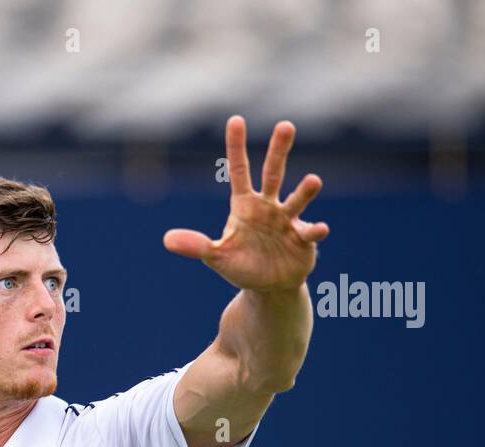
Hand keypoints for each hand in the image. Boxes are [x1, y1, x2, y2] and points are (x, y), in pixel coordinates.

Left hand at [164, 116, 328, 292]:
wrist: (268, 287)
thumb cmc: (242, 265)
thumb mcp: (216, 257)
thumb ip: (196, 246)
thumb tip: (167, 240)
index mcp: (245, 205)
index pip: (239, 171)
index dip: (236, 147)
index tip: (236, 120)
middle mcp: (268, 207)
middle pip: (273, 174)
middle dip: (279, 151)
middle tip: (286, 126)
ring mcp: (288, 221)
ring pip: (297, 200)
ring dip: (305, 191)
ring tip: (313, 181)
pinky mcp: (304, 239)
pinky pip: (309, 232)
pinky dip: (315, 230)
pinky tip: (317, 229)